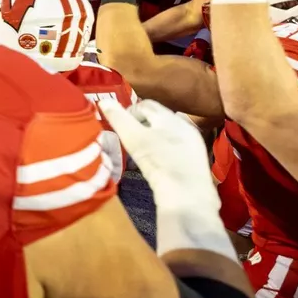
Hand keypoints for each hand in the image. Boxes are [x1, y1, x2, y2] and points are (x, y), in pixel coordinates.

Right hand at [98, 99, 234, 260]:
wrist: (187, 196)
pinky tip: (156, 163)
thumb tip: (103, 101)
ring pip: (167, 133)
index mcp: (171, 118)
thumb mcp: (134, 139)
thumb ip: (119, 119)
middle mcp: (185, 126)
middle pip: (158, 117)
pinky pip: (175, 147)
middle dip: (141, 124)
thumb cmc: (160, 163)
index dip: (129, 111)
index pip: (146, 104)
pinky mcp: (195, 160)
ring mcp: (192, 143)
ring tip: (139, 151)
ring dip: (152, 136)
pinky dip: (163, 148)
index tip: (118, 125)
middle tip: (126, 138)